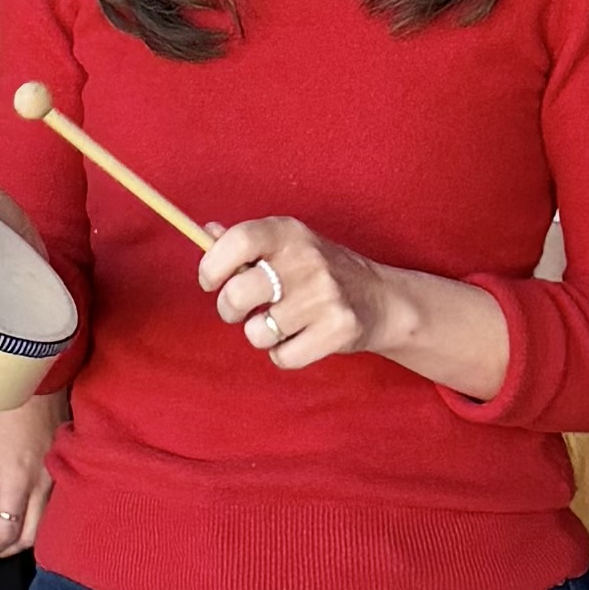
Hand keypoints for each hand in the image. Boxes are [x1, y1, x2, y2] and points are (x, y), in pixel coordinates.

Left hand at [0, 394, 61, 556]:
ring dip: (24, 535)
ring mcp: (58, 476)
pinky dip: (40, 518)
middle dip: (5, 549)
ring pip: (45, 524)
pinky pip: (55, 504)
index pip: (5, 534)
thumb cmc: (2, 404)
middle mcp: (43, 485)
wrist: (37, 374)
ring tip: (3, 532)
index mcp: (17, 482)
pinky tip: (26, 511)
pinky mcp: (66, 465)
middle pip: (29, 537)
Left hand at [197, 211, 397, 378]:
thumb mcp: (289, 245)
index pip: (238, 241)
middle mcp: (307, 260)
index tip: (210, 281)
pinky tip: (301, 338)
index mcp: (289, 233)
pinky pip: (282, 357)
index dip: (212, 266)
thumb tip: (206, 232)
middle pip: (237, 295)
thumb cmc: (320, 271)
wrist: (382, 299)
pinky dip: (285, 355)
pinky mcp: (339, 329)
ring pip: (257, 333)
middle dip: (229, 310)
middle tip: (243, 310)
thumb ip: (247, 241)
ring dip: (261, 335)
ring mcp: (325, 295)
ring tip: (282, 322)